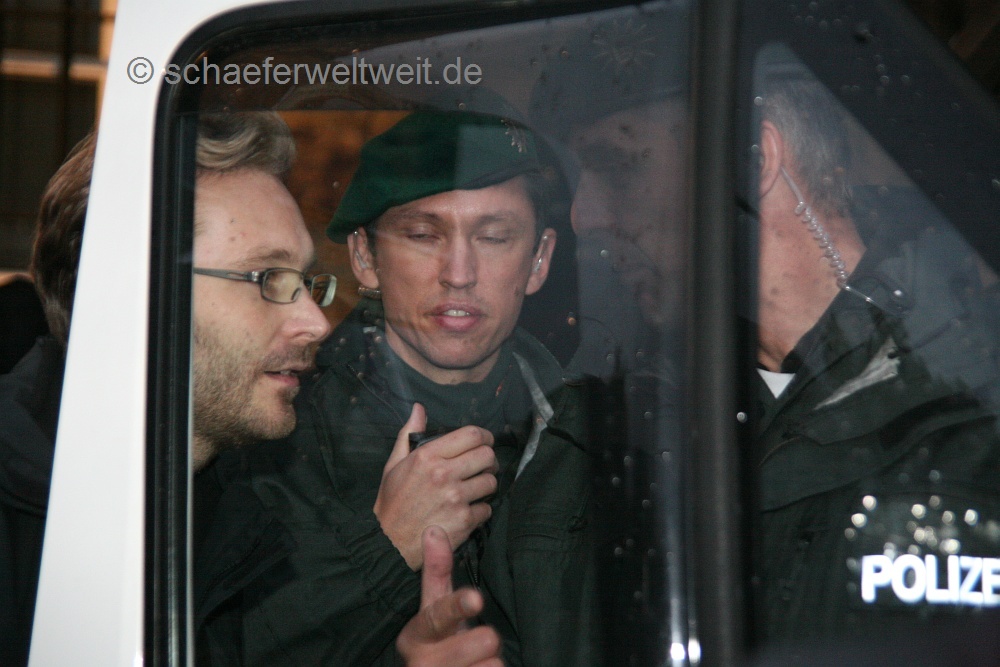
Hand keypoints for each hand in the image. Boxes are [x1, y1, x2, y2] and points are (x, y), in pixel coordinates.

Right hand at [375, 403, 496, 568]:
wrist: (389, 543)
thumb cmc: (392, 502)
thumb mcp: (394, 464)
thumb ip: (408, 434)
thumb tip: (419, 408)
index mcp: (428, 456)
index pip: (472, 434)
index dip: (484, 437)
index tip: (483, 443)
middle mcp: (444, 474)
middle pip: (487, 456)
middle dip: (488, 460)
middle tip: (481, 467)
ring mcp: (456, 498)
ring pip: (491, 482)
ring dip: (485, 485)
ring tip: (474, 489)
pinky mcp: (464, 521)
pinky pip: (487, 509)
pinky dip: (480, 511)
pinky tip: (467, 511)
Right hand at [397, 526, 502, 666]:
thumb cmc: (440, 641)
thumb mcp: (435, 606)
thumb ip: (436, 573)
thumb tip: (433, 530)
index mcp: (415, 636)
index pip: (436, 618)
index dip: (456, 607)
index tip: (476, 597)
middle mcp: (421, 663)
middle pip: (464, 648)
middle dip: (482, 641)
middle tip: (489, 638)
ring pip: (486, 666)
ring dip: (491, 661)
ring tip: (481, 660)